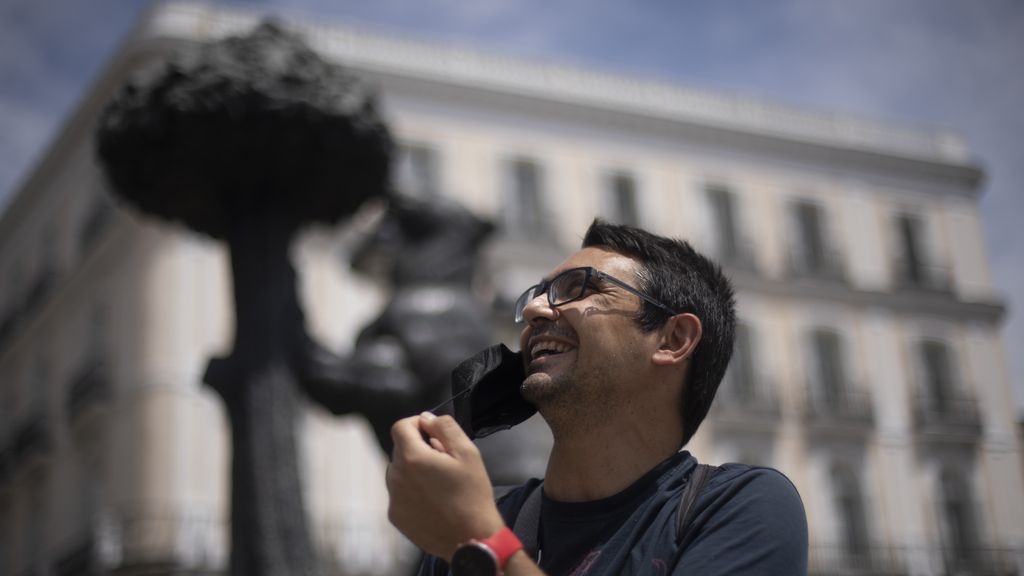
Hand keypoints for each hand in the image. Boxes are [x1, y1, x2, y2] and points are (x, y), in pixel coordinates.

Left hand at [386, 412, 505, 559]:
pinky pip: (399, 493)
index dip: (417, 424)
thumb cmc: (472, 495)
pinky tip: (433, 500)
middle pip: (400, 449)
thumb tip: (426, 418)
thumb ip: (445, 427)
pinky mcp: (395, 516)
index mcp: (412, 458)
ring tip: (439, 483)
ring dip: (414, 469)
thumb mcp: (468, 453)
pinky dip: (412, 490)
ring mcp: (393, 498)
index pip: (400, 427)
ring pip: (398, 471)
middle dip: (419, 448)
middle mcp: (396, 477)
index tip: (433, 433)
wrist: (471, 539)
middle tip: (444, 461)